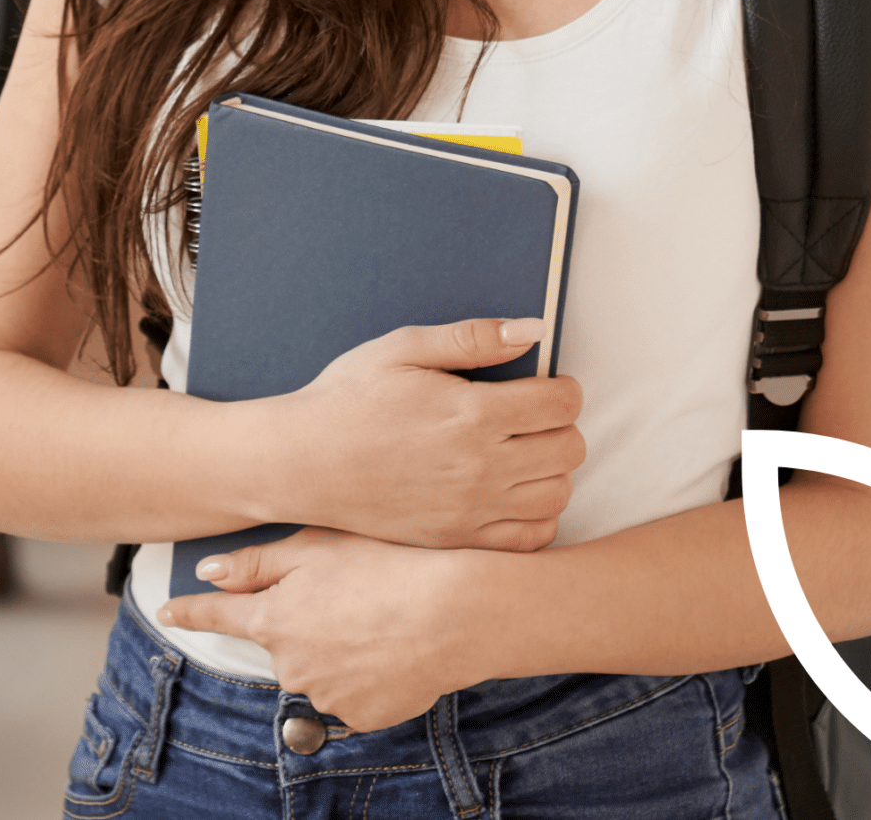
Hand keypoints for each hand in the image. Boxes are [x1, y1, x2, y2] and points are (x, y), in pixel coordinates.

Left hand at [160, 529, 506, 730]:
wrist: (457, 612)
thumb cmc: (392, 563)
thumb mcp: (321, 543)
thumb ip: (259, 561)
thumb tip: (209, 573)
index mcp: (276, 620)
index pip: (219, 616)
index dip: (191, 611)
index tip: (169, 610)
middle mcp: (292, 665)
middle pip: (282, 640)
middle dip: (305, 618)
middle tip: (352, 587)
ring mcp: (327, 695)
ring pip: (321, 664)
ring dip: (340, 643)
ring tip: (385, 611)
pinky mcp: (364, 715)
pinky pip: (354, 689)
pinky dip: (369, 668)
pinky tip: (397, 642)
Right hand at [266, 317, 584, 549]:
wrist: (301, 464)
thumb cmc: (349, 399)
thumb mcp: (404, 349)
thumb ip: (474, 338)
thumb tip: (534, 329)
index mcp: (472, 414)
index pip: (562, 403)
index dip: (562, 387)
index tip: (544, 386)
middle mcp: (479, 469)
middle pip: (570, 449)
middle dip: (562, 426)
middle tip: (534, 417)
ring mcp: (469, 512)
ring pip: (557, 495)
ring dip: (553, 471)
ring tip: (525, 453)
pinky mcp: (456, 541)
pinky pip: (530, 539)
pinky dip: (537, 516)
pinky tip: (514, 493)